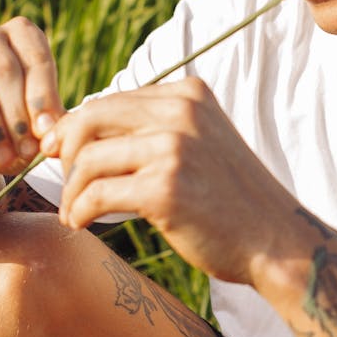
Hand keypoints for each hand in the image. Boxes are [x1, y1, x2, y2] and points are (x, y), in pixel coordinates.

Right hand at [0, 17, 64, 177]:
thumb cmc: (7, 134)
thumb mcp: (33, 131)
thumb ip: (48, 126)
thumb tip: (55, 131)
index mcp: (17, 36)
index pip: (36, 54)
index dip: (43, 95)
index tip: (47, 132)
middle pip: (4, 68)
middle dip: (17, 115)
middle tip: (26, 153)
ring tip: (2, 158)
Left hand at [41, 77, 297, 283]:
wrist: (276, 241)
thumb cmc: (230, 199)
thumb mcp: (198, 144)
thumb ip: (151, 130)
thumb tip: (76, 132)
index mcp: (188, 94)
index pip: (110, 101)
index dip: (76, 128)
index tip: (61, 155)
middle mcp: (181, 112)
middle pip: (90, 119)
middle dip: (66, 153)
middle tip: (62, 183)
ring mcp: (174, 148)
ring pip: (88, 159)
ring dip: (71, 191)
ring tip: (75, 213)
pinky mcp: (165, 188)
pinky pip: (97, 194)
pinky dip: (80, 211)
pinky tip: (82, 224)